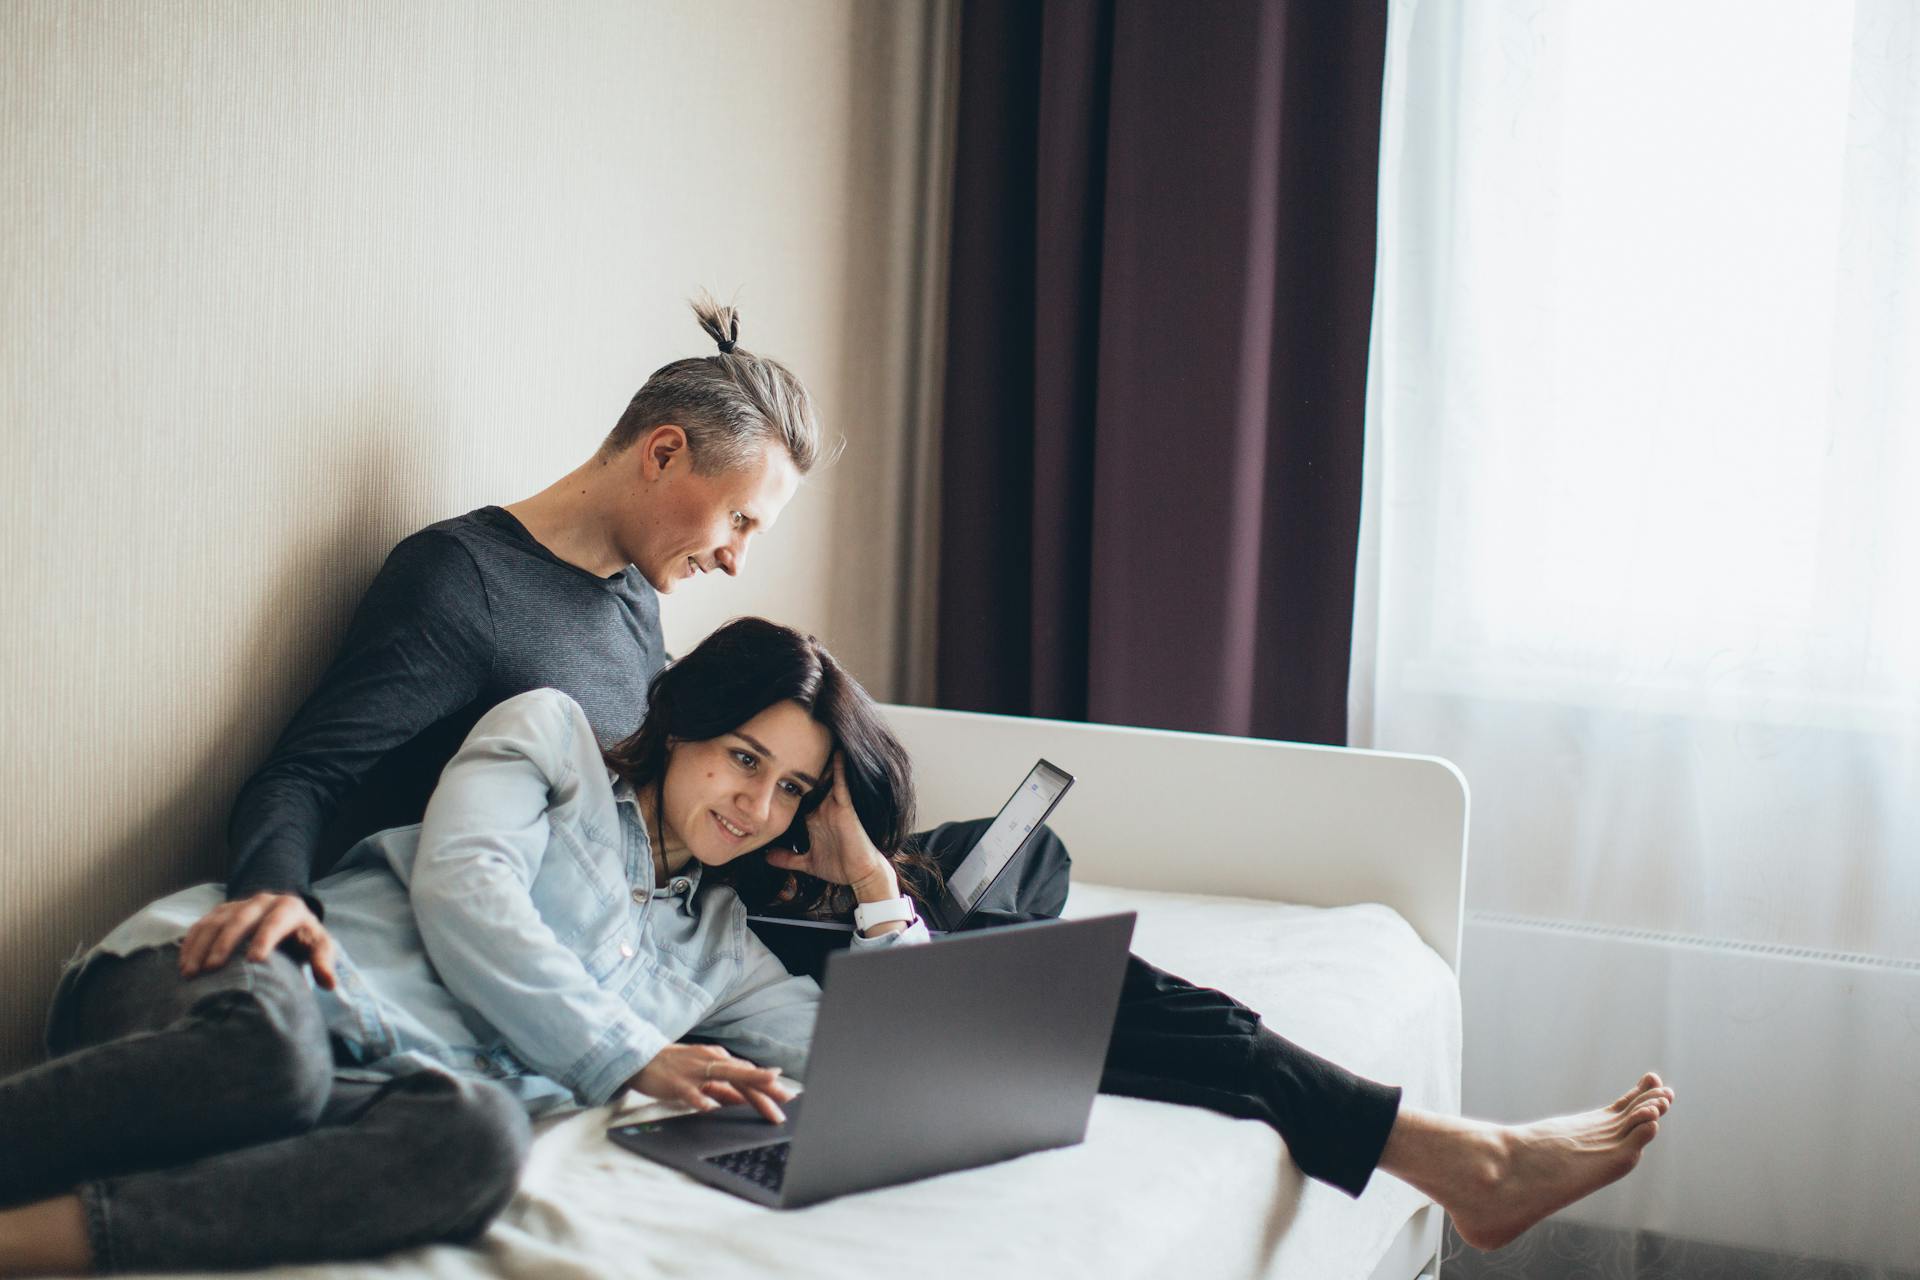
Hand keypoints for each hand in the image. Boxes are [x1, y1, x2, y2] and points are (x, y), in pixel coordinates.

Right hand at [179, 892, 338, 990]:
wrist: (286, 919)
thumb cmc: (303, 938)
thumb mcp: (318, 946)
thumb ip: (323, 961)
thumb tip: (329, 983)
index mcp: (290, 908)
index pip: (276, 921)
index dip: (265, 938)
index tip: (254, 960)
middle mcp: (263, 901)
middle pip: (241, 918)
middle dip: (226, 943)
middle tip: (212, 969)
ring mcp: (239, 904)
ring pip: (216, 920)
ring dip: (202, 945)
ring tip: (192, 972)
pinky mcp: (221, 911)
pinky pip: (202, 923)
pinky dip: (191, 943)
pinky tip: (184, 963)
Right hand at [629, 1043, 792, 1123]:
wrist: (640, 1059)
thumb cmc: (675, 1069)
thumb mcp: (703, 1077)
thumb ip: (723, 1090)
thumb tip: (745, 1103)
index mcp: (718, 1061)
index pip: (749, 1074)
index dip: (770, 1085)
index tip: (788, 1097)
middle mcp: (711, 1061)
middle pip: (744, 1075)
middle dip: (767, 1087)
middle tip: (786, 1101)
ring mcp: (695, 1071)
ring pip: (725, 1075)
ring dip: (749, 1080)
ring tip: (768, 1085)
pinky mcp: (676, 1082)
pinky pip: (691, 1092)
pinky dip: (701, 1100)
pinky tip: (710, 1108)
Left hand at [764, 754, 895, 897]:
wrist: (860, 874)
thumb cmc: (838, 866)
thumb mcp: (806, 862)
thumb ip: (787, 858)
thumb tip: (766, 857)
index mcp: (814, 817)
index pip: (799, 795)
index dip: (787, 782)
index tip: (774, 766)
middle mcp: (824, 807)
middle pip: (811, 781)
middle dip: (801, 764)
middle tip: (788, 743)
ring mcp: (835, 805)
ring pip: (826, 777)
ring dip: (820, 760)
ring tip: (813, 736)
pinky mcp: (846, 807)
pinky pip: (842, 784)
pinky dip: (840, 769)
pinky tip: (838, 753)